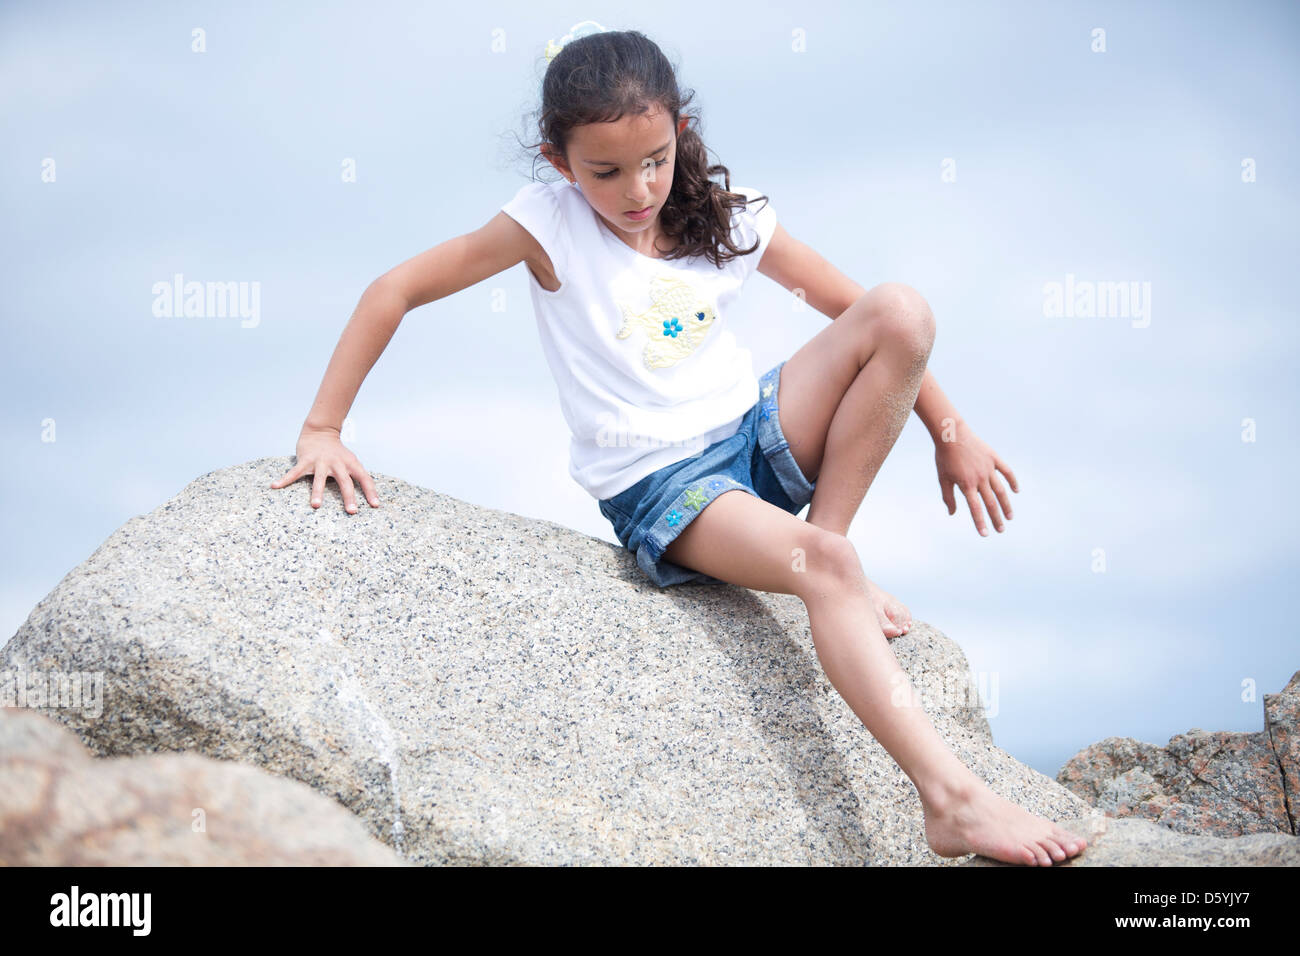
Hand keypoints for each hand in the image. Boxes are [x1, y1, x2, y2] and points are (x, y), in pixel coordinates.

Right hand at [271, 424, 379, 513]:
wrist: (320, 432)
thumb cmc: (338, 452)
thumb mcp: (351, 461)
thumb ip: (358, 477)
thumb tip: (372, 498)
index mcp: (350, 464)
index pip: (364, 478)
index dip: (370, 491)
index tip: (375, 505)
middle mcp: (337, 463)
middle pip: (344, 481)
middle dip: (348, 496)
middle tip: (351, 511)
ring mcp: (320, 462)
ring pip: (319, 479)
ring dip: (318, 492)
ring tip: (316, 505)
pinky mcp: (305, 461)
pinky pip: (294, 472)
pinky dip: (284, 479)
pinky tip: (275, 486)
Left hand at [934, 421, 1016, 535]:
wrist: (951, 434)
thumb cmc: (944, 457)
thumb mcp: (943, 478)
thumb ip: (948, 497)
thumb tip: (952, 513)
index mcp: (967, 484)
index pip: (975, 508)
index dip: (980, 522)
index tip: (985, 534)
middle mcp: (980, 478)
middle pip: (991, 502)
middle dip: (996, 518)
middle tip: (1001, 530)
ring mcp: (989, 468)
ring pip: (1001, 490)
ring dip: (1006, 505)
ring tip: (1009, 516)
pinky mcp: (993, 458)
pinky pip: (1006, 471)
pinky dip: (1012, 481)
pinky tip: (1016, 491)